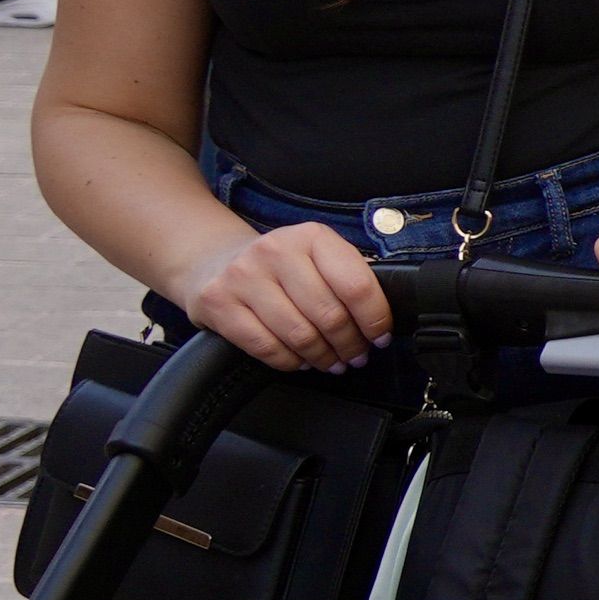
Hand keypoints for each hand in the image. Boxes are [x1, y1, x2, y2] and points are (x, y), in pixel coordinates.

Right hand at [174, 221, 395, 372]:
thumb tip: (384, 314)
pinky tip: (301, 361)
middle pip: (329, 315)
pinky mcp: (219, 303)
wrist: (215, 260)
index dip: (375, 319)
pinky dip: (290, 361)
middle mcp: (276, 251)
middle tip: (357, 356)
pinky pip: (266, 347)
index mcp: (311, 237)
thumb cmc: (280, 265)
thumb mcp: (317, 255)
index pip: (356, 285)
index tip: (381, 337)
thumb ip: (348, 275)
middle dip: (350, 345)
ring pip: (299, 335)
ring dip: (323, 357)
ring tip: (333, 362)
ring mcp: (243, 277)